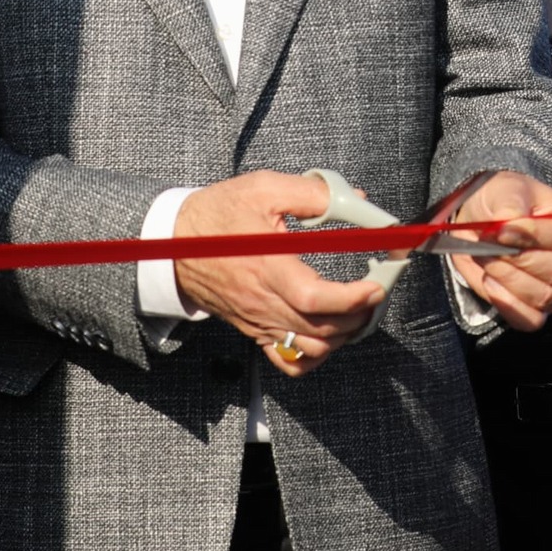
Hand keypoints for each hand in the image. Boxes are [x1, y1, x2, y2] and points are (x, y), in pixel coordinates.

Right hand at [172, 171, 387, 377]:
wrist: (175, 244)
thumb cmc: (218, 215)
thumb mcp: (265, 189)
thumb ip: (314, 194)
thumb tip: (357, 201)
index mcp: (268, 266)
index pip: (315, 298)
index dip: (352, 298)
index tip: (376, 285)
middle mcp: (263, 301)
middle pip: (321, 329)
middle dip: (360, 315)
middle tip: (377, 291)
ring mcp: (259, 321)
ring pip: (311, 349)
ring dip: (343, 335)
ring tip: (358, 310)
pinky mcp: (254, 330)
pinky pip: (288, 362)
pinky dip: (316, 356)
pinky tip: (328, 334)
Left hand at [447, 170, 551, 331]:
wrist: (482, 224)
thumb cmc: (504, 202)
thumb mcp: (506, 190)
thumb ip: (511, 206)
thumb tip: (508, 225)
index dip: (533, 235)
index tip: (501, 230)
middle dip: (518, 259)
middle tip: (490, 243)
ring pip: (543, 297)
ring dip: (507, 278)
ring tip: (487, 257)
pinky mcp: (540, 309)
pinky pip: (530, 320)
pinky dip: (506, 304)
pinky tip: (491, 282)